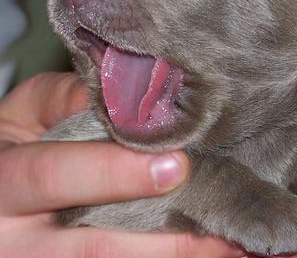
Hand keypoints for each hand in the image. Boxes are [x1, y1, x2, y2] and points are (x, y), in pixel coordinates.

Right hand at [0, 73, 240, 257]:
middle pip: (94, 248)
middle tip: (225, 229)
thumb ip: (68, 99)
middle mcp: (17, 241)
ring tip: (230, 246)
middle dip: (164, 240)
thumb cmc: (12, 140)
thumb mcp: (27, 109)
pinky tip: (203, 251)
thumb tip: (129, 100)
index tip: (176, 164)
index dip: (113, 173)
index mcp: (4, 182)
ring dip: (175, 257)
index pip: (54, 176)